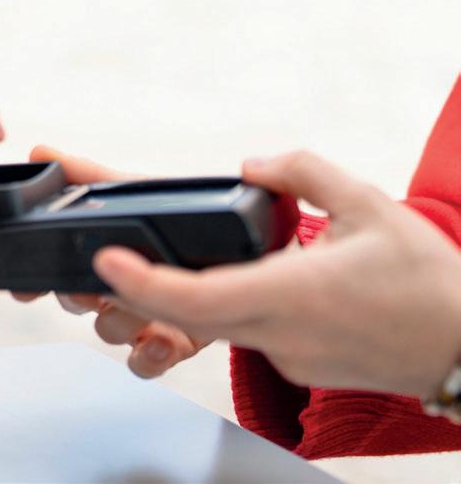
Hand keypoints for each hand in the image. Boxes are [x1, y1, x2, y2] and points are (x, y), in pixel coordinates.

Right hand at [11, 145, 211, 378]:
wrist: (249, 244)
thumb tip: (39, 152)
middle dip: (79, 297)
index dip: (35, 283)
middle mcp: (116, 289)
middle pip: (77, 303)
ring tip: (138, 307)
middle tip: (89, 288)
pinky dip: (150, 355)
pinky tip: (162, 338)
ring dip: (119, 322)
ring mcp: (144, 317)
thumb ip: (87, 174)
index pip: (54, 271)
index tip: (27, 287)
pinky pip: (148, 363)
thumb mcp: (134, 190)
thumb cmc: (182, 218)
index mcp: (102, 253)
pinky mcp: (177, 341)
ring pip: (109, 332)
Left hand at [95, 151, 460, 396]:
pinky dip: (220, 307)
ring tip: (144, 262)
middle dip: (136, 287)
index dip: (140, 282)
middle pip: (184, 315)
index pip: (192, 298)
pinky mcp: (295, 366)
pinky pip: (242, 333)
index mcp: (289, 295)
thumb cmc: (428, 282)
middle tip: (102, 253)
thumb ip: (304, 172)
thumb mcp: (370, 204)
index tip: (104, 259)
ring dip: (175, 298)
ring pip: (209, 326)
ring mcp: (284, 356)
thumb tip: (253, 164)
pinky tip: (219, 278)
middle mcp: (277, 334)